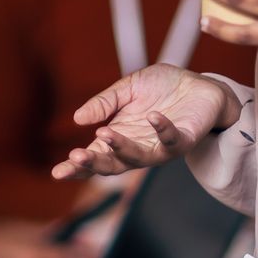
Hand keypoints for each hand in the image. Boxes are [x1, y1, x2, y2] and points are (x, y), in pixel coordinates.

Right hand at [51, 64, 240, 180]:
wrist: (199, 85)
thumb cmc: (162, 89)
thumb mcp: (126, 88)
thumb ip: (104, 103)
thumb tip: (77, 119)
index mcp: (120, 137)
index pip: (95, 157)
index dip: (76, 167)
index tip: (58, 172)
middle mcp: (138, 148)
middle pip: (112, 165)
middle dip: (93, 163)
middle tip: (76, 156)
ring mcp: (160, 147)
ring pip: (139, 157)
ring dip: (121, 148)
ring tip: (104, 133)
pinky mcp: (184, 139)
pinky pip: (171, 139)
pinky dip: (162, 129)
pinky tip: (152, 116)